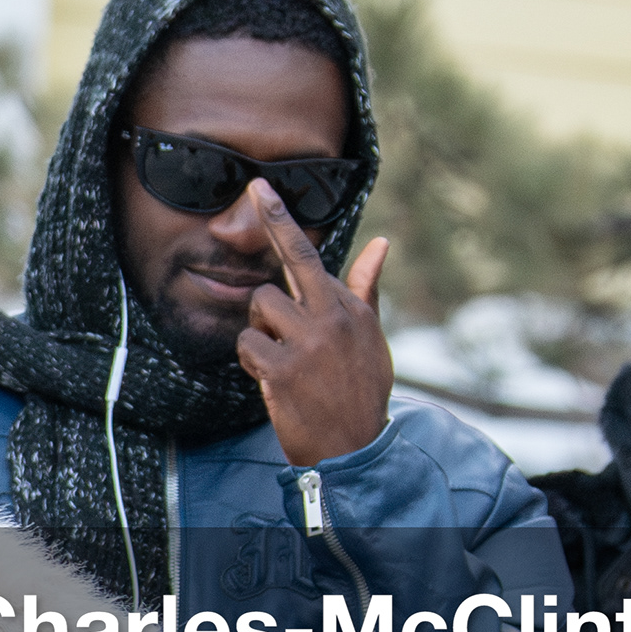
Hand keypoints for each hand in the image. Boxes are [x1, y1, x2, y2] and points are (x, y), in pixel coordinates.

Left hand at [236, 183, 393, 464]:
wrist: (355, 444)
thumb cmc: (360, 387)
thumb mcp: (370, 336)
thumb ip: (365, 288)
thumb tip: (381, 242)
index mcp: (348, 306)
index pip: (307, 255)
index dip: (280, 220)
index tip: (259, 187)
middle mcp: (329, 318)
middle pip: (279, 275)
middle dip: (269, 274)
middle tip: (272, 272)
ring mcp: (305, 343)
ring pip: (258, 310)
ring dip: (261, 335)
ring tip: (284, 361)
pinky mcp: (282, 370)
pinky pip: (248, 346)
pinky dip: (254, 363)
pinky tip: (276, 382)